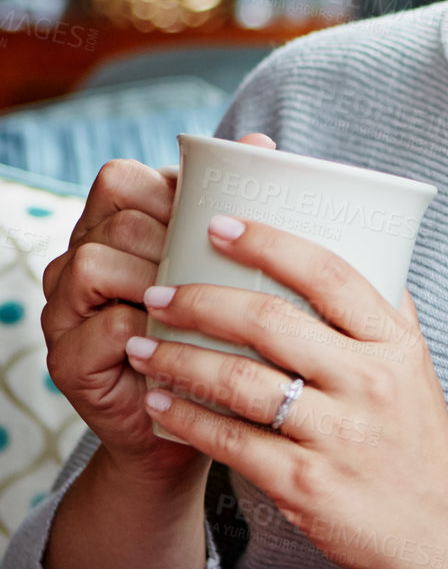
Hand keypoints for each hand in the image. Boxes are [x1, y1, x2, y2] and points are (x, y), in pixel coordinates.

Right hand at [41, 133, 276, 482]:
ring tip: (202, 309)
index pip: (124, 180)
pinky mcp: (67, 361)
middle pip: (117, 220)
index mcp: (112, 230)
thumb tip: (263, 143)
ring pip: (96, 263)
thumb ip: (239, 208)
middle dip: (174, 242)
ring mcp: (64, 311)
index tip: (220, 225)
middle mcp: (76, 262)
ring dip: (158, 283)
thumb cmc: (223, 337)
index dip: (171, 192)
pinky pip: (102, 326)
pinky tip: (183, 345)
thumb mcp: (232, 271)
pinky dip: (148, 332)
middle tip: (222, 275)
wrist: (204, 426)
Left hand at [122, 212, 447, 568]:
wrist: (440, 538)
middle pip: (269, 321)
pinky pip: (230, 440)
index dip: (269, 242)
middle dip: (200, 300)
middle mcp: (369, 383)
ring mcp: (337, 435)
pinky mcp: (305, 485)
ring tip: (142, 345)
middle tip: (158, 292)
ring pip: (239, 381)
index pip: (328, 273)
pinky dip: (186, 418)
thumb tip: (366, 253)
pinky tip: (158, 403)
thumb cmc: (418, 447)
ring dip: (179, 358)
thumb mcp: (417, 372)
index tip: (219, 224)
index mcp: (394, 344)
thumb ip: (387, 316)